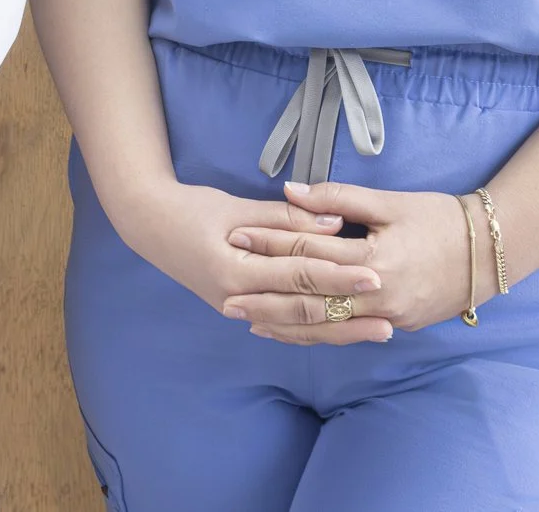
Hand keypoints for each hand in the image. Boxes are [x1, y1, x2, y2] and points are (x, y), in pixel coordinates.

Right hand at [104, 178, 383, 332]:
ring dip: (340, 329)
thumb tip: (337, 222)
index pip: (296, 275)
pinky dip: (314, 329)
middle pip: (302, 309)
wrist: (148, 225)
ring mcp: (236, 308)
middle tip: (390, 310)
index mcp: (234, 268)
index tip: (374, 273)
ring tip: (380, 329)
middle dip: (348, 309)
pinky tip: (343, 331)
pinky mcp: (238, 309)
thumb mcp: (236, 207)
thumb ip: (287, 218)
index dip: (337, 274)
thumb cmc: (191, 208)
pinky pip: (282, 325)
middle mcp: (235, 297)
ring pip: (296, 325)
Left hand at [222, 181, 476, 344]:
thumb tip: (289, 191)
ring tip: (248, 320)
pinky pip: (348, 332)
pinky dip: (317, 333)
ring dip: (286, 324)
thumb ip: (336, 199)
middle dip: (267, 297)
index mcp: (375, 259)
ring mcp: (390, 316)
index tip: (236, 236)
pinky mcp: (398, 325)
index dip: (271, 243)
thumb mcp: (389, 202)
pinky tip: (291, 330)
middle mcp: (380, 295)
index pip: (310, 253)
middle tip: (227, 295)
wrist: (491, 251)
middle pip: (311, 298)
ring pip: (327, 325)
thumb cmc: (440, 218)